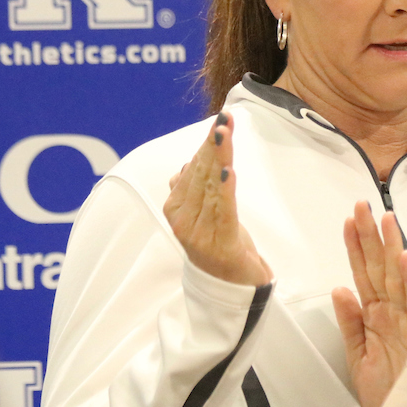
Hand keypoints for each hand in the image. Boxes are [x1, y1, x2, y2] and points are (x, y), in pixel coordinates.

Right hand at [163, 112, 272, 286]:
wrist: (231, 286)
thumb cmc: (217, 244)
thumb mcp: (202, 212)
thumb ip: (192, 188)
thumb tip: (185, 165)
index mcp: (175, 208)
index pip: (192, 168)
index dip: (207, 144)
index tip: (220, 121)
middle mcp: (183, 219)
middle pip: (201, 173)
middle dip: (214, 144)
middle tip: (224, 119)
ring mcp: (200, 233)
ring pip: (212, 186)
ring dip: (220, 157)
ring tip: (225, 134)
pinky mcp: (221, 244)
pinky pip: (224, 210)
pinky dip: (226, 189)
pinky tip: (230, 171)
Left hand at [331, 202, 406, 406]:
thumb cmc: (388, 393)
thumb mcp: (358, 359)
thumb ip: (350, 324)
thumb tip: (339, 288)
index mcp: (376, 317)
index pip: (363, 274)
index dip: (355, 248)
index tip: (348, 221)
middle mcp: (392, 313)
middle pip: (379, 268)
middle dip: (370, 236)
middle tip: (361, 205)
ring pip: (397, 277)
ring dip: (390, 247)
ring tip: (384, 218)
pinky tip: (405, 258)